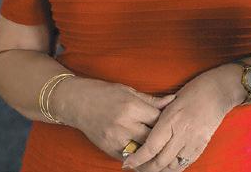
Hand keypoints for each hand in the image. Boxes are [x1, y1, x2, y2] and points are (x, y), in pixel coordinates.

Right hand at [53, 78, 174, 160]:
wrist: (76, 102)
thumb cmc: (104, 93)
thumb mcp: (129, 91)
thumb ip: (151, 100)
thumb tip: (172, 100)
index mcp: (131, 107)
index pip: (158, 119)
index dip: (167, 121)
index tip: (174, 122)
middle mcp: (123, 124)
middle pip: (152, 137)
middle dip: (163, 138)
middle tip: (173, 139)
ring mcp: (114, 138)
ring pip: (142, 151)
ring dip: (152, 151)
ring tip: (164, 151)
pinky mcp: (107, 148)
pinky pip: (128, 158)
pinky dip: (138, 158)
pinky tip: (146, 156)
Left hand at [123, 70, 237, 170]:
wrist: (219, 90)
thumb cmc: (194, 91)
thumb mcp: (171, 101)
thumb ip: (158, 117)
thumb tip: (143, 130)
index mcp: (171, 120)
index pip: (151, 147)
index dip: (138, 158)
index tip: (128, 163)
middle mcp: (182, 133)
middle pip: (160, 162)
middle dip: (145, 168)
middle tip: (136, 167)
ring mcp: (193, 141)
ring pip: (172, 167)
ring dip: (159, 170)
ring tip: (149, 168)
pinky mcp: (201, 146)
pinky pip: (185, 164)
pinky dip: (173, 168)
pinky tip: (166, 166)